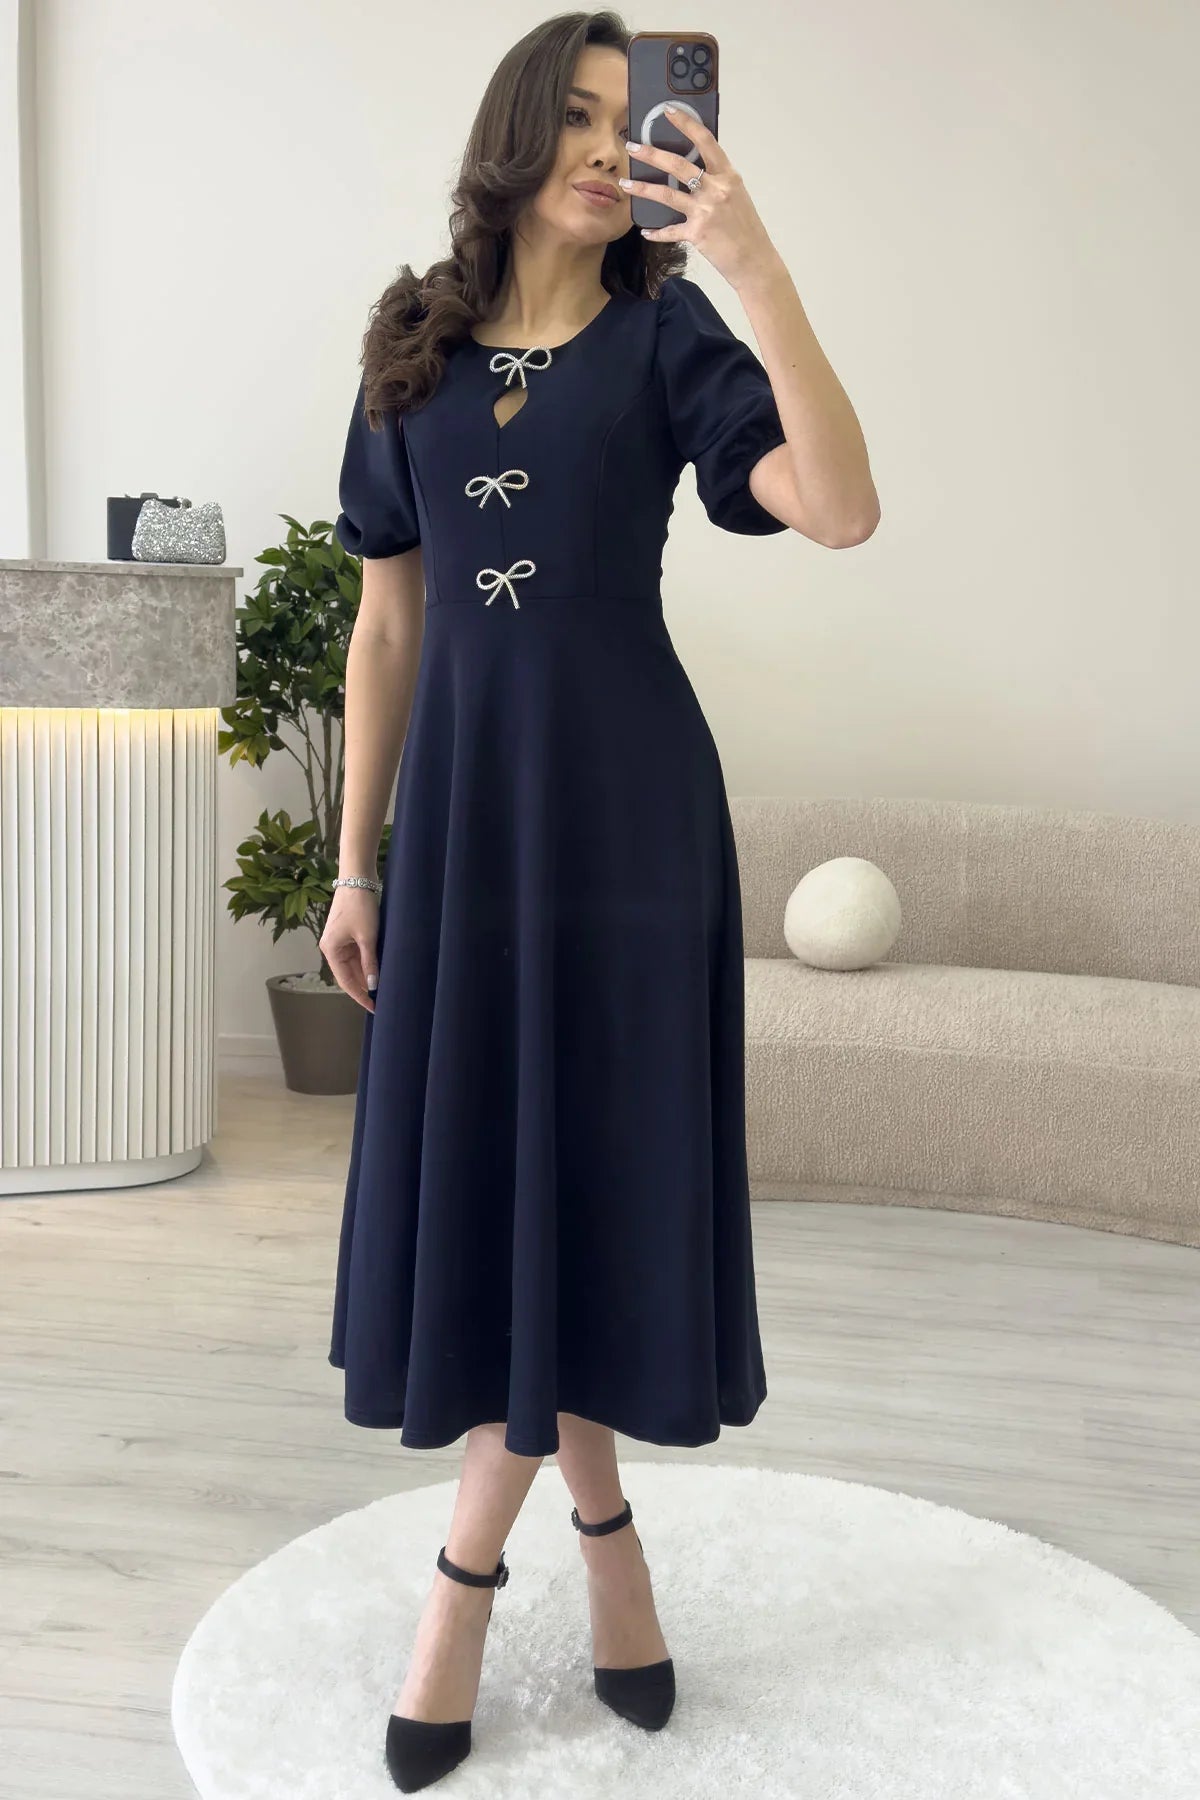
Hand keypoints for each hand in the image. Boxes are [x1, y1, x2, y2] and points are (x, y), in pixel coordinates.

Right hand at [319, 887, 379, 1012]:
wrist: (358, 879)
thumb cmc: (360, 906)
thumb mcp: (367, 937)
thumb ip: (370, 962)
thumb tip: (373, 985)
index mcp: (330, 950)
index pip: (345, 981)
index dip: (360, 996)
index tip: (373, 1007)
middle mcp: (332, 948)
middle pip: (348, 975)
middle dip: (364, 987)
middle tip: (381, 1001)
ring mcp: (340, 941)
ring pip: (353, 965)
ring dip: (366, 976)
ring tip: (383, 988)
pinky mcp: (348, 934)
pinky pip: (357, 954)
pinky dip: (367, 963)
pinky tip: (379, 970)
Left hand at [620, 105, 775, 287]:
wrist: (754, 260)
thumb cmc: (746, 228)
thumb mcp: (736, 196)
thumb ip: (716, 181)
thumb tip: (693, 170)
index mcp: (728, 175)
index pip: (705, 141)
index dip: (685, 123)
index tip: (667, 111)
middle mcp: (716, 189)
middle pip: (678, 165)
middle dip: (651, 153)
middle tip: (632, 146)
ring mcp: (705, 211)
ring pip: (666, 194)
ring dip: (642, 188)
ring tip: (625, 183)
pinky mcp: (697, 233)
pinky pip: (669, 231)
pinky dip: (656, 232)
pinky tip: (646, 231)